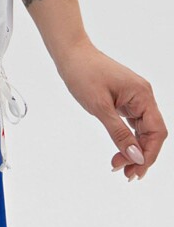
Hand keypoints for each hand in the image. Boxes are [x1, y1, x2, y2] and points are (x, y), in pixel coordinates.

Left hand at [55, 41, 167, 180]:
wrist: (70, 53)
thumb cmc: (83, 73)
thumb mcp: (100, 107)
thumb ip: (119, 133)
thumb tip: (136, 157)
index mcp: (142, 94)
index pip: (156, 131)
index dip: (148, 154)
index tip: (135, 171)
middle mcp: (142, 96)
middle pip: (151, 133)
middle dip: (140, 155)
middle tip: (125, 174)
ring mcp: (134, 98)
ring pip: (142, 131)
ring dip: (133, 150)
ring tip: (119, 166)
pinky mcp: (124, 100)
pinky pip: (132, 124)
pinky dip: (127, 139)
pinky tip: (119, 151)